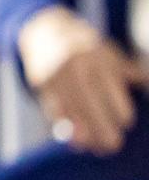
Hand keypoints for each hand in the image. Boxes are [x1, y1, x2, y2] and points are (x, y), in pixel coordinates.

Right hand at [19, 6, 145, 154]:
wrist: (44, 31)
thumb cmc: (85, 46)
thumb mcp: (108, 52)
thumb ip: (126, 70)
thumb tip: (147, 82)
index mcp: (97, 58)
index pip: (111, 90)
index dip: (120, 109)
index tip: (125, 123)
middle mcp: (76, 66)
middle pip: (91, 103)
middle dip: (102, 127)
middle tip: (113, 146)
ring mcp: (56, 75)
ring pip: (71, 109)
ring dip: (83, 132)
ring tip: (93, 148)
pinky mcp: (42, 83)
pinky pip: (53, 108)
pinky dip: (63, 127)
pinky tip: (73, 140)